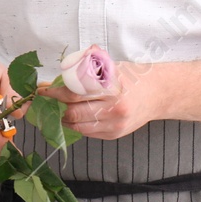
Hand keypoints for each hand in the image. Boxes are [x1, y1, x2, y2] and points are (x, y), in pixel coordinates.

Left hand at [40, 63, 161, 139]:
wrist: (156, 94)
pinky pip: (88, 133)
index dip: (55, 92)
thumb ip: (85, 70)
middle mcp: (114, 108)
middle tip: (50, 100)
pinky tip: (74, 117)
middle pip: (74, 112)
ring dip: (65, 118)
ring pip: (78, 126)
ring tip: (60, 109)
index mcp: (112, 87)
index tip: (44, 90)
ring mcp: (114, 124)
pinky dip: (77, 125)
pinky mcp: (114, 134)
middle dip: (58, 107)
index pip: (75, 93)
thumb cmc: (131, 77)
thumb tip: (55, 79)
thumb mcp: (110, 67)